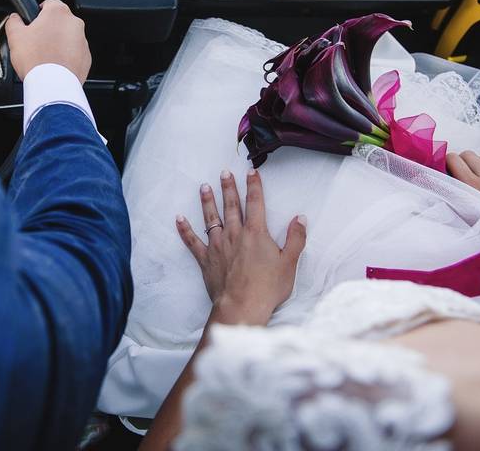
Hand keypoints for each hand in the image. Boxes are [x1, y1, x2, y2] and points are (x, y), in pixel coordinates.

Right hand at [5, 0, 90, 82]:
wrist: (52, 84)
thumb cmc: (36, 59)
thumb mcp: (15, 36)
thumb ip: (14, 21)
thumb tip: (14, 18)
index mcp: (58, 12)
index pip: (49, 3)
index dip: (38, 12)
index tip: (33, 20)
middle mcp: (74, 24)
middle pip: (59, 21)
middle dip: (49, 29)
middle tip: (36, 42)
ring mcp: (82, 41)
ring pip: (68, 38)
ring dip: (58, 43)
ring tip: (44, 56)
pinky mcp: (86, 57)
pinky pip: (75, 53)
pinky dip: (66, 57)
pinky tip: (54, 65)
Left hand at [175, 168, 306, 325]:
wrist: (242, 306)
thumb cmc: (267, 288)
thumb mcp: (289, 263)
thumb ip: (296, 239)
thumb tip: (300, 218)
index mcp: (256, 233)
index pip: (256, 203)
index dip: (254, 186)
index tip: (251, 172)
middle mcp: (235, 234)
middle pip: (231, 206)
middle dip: (229, 188)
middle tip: (224, 173)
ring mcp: (218, 246)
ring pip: (211, 218)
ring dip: (207, 202)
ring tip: (204, 187)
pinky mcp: (206, 259)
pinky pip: (193, 242)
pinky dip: (185, 230)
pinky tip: (179, 219)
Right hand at [447, 151, 479, 226]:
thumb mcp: (464, 214)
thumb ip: (452, 196)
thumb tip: (443, 186)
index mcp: (472, 184)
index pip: (453, 159)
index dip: (446, 161)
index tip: (444, 168)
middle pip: (469, 155)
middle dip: (461, 160)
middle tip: (457, 170)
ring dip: (478, 162)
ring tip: (474, 173)